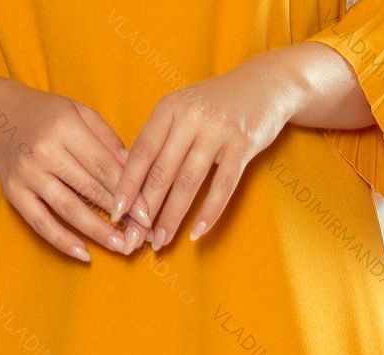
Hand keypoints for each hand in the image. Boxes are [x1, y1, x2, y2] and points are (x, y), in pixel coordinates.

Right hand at [0, 76, 152, 260]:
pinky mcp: (14, 193)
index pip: (104, 166)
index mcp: (65, 127)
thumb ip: (108, 141)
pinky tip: (84, 254)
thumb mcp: (80, 114)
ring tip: (120, 247)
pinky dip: (62, 241)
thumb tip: (136, 171)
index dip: (128, 193)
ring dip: (97, 231)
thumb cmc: (49, 116)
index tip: (148, 214)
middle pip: (89, 189)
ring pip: (68, 208)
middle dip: (119, 215)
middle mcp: (44, 151)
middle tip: (142, 235)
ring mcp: (27, 174)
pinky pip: (40, 222)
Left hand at [110, 48, 305, 250]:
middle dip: (146, 209)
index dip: (127, 185)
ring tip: (161, 241)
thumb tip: (131, 180)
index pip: (141, 152)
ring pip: (188, 182)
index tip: (115, 212)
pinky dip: (209, 212)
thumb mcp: (184, 111)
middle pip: (161, 171)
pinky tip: (197, 232)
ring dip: (173, 216)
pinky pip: (223, 186)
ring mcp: (217, 130)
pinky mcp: (242, 144)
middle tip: (135, 237)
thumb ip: (161, 139)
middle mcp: (190, 116)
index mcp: (169, 108)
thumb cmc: (218, 105)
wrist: (267, 84)